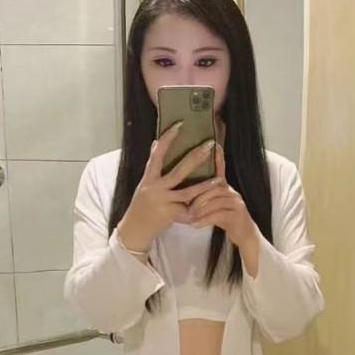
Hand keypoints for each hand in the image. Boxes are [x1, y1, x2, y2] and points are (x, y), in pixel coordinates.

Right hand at [117, 125, 219, 251]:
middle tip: (209, 145)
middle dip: (195, 158)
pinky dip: (200, 207)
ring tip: (219, 178)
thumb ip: (152, 165)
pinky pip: (188, 210)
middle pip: (178, 171)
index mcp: (148, 178)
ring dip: (205, 185)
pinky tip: (212, 203)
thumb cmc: (142, 204)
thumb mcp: (144, 183)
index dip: (167, 139)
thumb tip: (156, 142)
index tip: (179, 125)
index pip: (157, 154)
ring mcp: (162, 202)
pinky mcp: (170, 216)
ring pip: (188, 192)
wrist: (135, 229)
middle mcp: (154, 188)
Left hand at [188, 144, 259, 256]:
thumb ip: (205, 197)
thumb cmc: (226, 219)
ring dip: (200, 209)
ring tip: (189, 216)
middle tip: (185, 206)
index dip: (219, 157)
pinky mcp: (237, 215)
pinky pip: (218, 215)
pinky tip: (195, 225)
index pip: (221, 169)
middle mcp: (232, 192)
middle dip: (198, 196)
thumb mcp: (215, 206)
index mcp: (225, 187)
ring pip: (215, 201)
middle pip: (213, 187)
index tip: (214, 144)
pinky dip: (204, 220)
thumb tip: (185, 190)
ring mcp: (236, 203)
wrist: (244, 235)